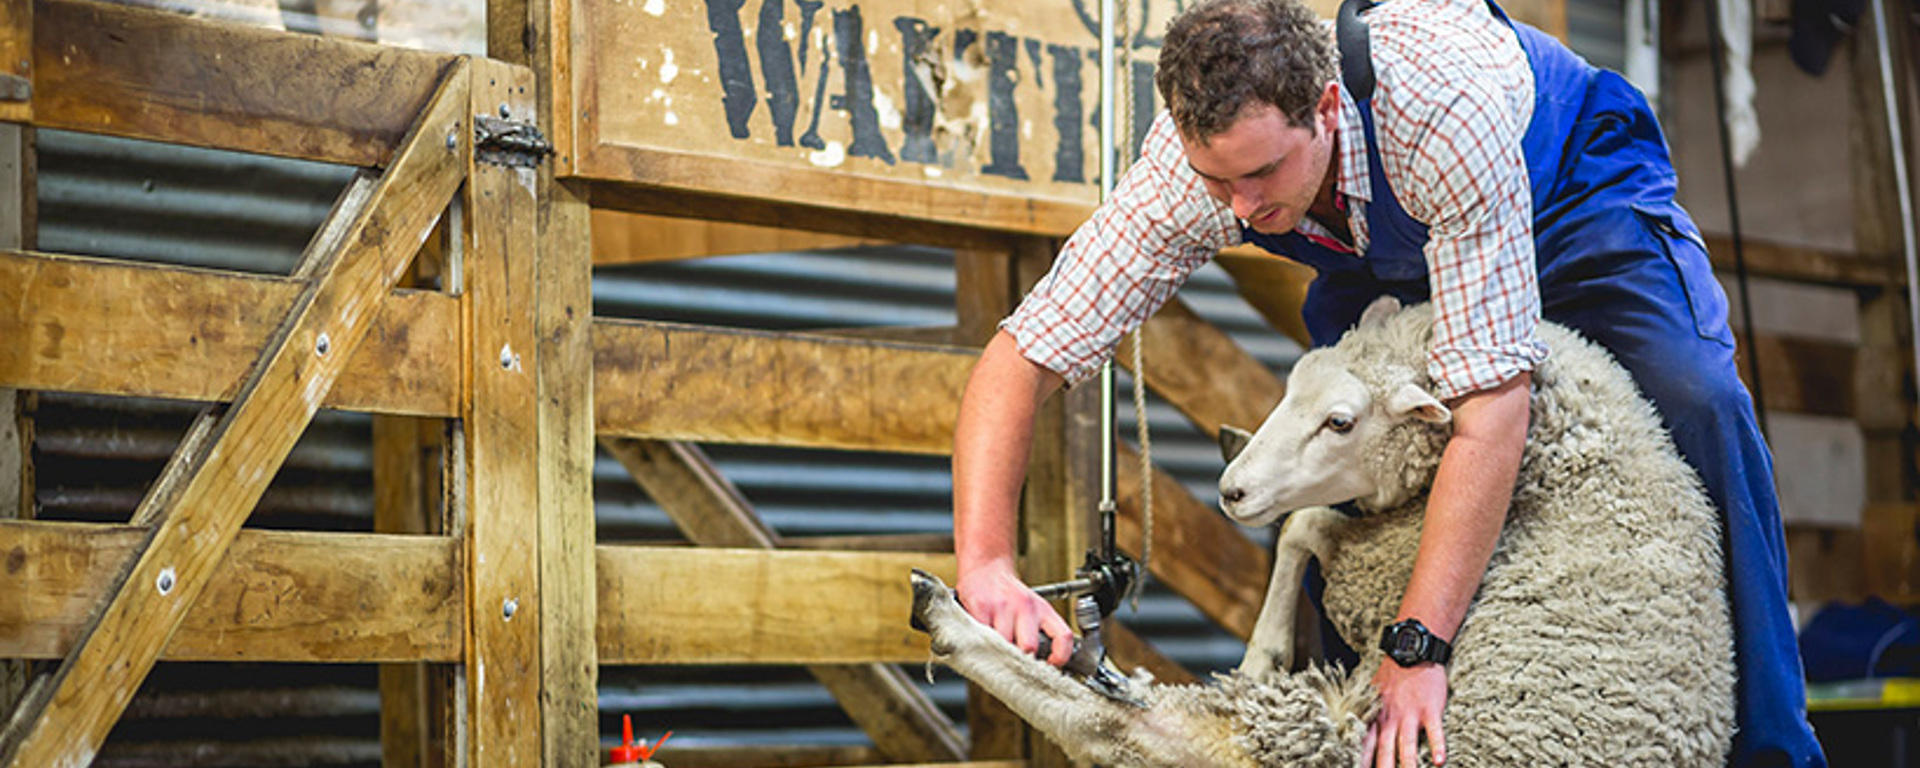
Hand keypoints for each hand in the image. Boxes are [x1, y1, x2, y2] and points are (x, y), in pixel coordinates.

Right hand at [955, 562, 1074, 666]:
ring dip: (998, 655)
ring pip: (1005, 645)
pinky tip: (981, 645)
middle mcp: (1026, 606)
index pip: (1064, 636)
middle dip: (1021, 661)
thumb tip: (1038, 668)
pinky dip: (982, 646)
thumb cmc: (1008, 594)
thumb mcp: (1032, 608)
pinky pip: (983, 637)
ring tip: (995, 656)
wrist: (986, 567)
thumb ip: (1037, 633)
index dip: (1061, 656)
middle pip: (1029, 647)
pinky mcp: (981, 607)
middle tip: (1015, 666)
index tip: (1052, 665)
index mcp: (1043, 609)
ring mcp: (1003, 606)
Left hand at [1361, 661, 1447, 767]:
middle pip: (1384, 749)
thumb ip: (1367, 714)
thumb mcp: (1372, 693)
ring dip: (1408, 763)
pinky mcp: (1430, 709)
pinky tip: (1440, 761)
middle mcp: (1390, 717)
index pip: (1364, 743)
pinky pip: (1435, 731)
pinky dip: (1438, 746)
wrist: (1413, 651)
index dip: (1360, 760)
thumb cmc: (1393, 675)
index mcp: (1375, 716)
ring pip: (1407, 743)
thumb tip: (1354, 730)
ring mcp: (1410, 714)